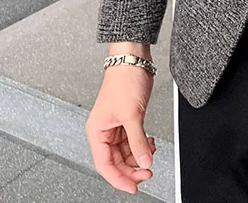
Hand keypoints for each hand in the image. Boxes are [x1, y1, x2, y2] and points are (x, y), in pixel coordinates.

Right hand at [86, 62, 156, 193]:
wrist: (134, 59)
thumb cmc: (125, 80)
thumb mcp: (132, 114)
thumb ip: (138, 141)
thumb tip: (144, 162)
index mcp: (97, 131)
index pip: (105, 164)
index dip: (119, 179)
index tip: (133, 187)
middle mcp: (104, 130)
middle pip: (116, 161)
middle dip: (132, 168)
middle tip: (148, 172)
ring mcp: (116, 125)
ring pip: (126, 152)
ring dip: (139, 156)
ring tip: (151, 154)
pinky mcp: (127, 119)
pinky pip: (132, 140)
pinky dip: (142, 144)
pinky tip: (150, 143)